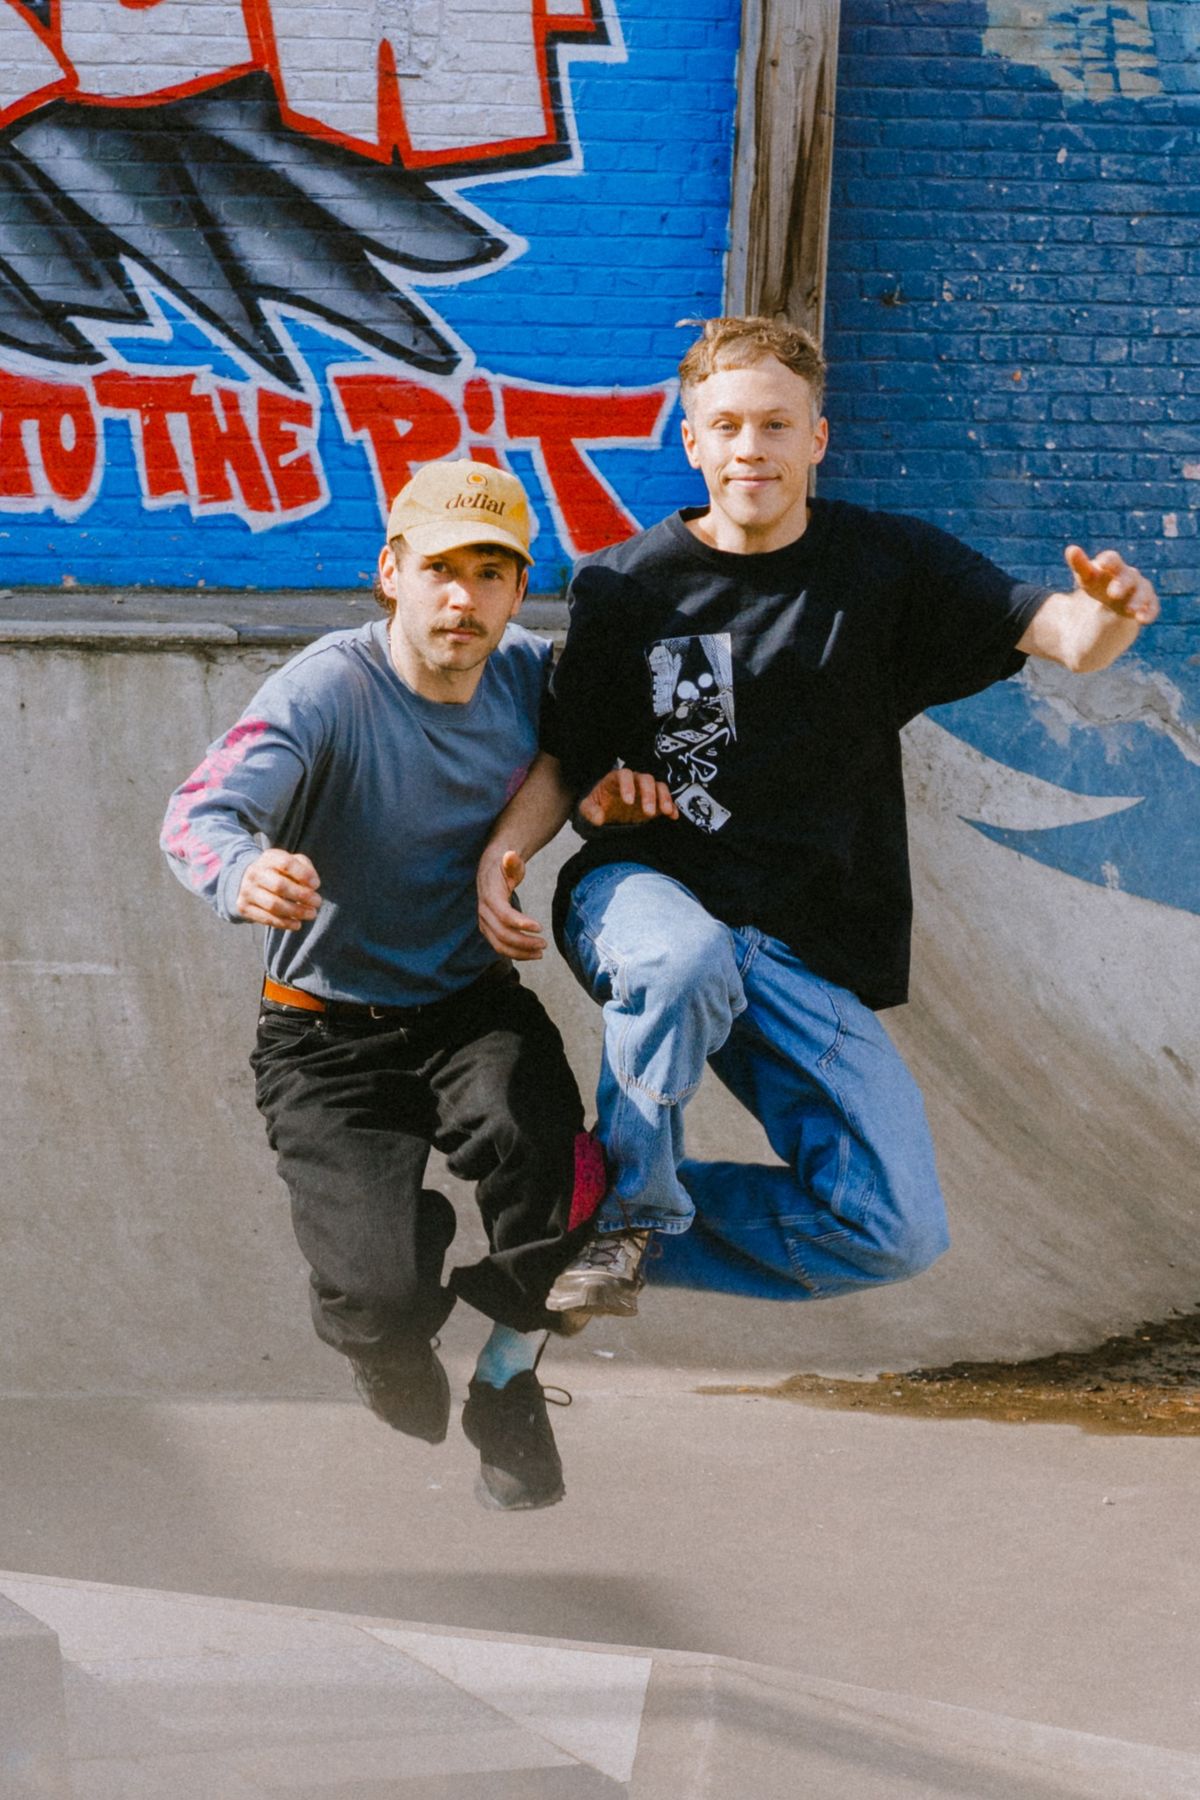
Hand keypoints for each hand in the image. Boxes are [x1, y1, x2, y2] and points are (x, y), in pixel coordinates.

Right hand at [236, 848, 321, 929]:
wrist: (246, 880)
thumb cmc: (279, 872)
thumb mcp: (291, 862)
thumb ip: (305, 868)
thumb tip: (313, 885)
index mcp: (268, 858)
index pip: (286, 863)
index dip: (304, 874)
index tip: (316, 885)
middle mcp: (255, 873)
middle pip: (280, 886)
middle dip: (302, 896)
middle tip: (318, 902)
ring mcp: (247, 890)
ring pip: (273, 905)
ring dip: (296, 912)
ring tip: (311, 914)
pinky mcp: (244, 907)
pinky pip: (266, 918)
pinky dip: (285, 923)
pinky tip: (297, 924)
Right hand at [477, 843, 545, 959]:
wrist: (489, 869)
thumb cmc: (504, 865)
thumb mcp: (510, 860)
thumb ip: (512, 861)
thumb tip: (510, 855)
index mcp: (490, 895)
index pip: (503, 915)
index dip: (521, 923)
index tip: (540, 927)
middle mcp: (484, 911)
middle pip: (502, 934)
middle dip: (524, 942)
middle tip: (544, 944)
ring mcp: (484, 922)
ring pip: (499, 945)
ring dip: (520, 952)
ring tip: (540, 953)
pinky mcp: (488, 930)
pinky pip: (500, 946)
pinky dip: (516, 953)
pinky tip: (532, 953)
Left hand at [578, 767, 678, 827]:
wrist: (606, 812)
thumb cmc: (597, 806)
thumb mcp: (587, 809)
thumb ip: (590, 811)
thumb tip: (599, 818)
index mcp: (616, 778)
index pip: (624, 775)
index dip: (627, 786)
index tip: (628, 802)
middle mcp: (634, 781)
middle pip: (646, 779)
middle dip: (648, 794)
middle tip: (648, 812)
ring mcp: (647, 790)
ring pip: (659, 786)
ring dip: (664, 798)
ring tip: (666, 811)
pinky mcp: (656, 801)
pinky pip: (667, 800)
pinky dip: (672, 807)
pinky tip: (673, 816)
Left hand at [1064, 546, 1158, 626]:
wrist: (1114, 598)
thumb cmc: (1098, 583)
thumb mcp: (1087, 577)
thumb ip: (1079, 564)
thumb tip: (1071, 549)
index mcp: (1114, 565)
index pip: (1112, 560)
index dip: (1108, 561)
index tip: (1102, 563)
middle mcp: (1130, 575)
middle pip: (1128, 577)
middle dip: (1122, 585)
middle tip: (1113, 594)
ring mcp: (1141, 589)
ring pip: (1143, 592)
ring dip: (1137, 601)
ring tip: (1129, 610)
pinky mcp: (1149, 604)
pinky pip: (1152, 608)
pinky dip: (1149, 613)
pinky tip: (1142, 620)